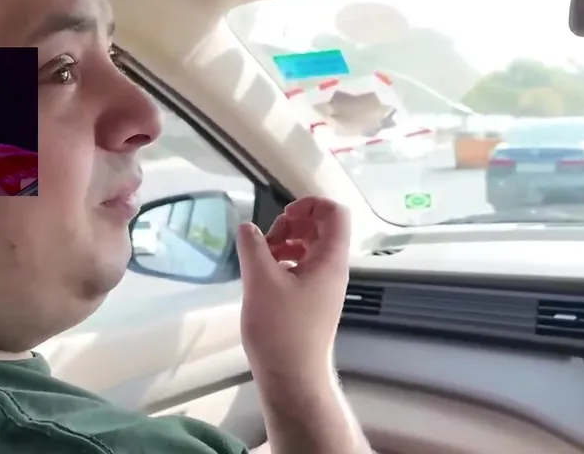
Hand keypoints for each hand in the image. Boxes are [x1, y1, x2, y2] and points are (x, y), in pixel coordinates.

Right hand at [236, 196, 350, 384]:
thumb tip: (247, 227)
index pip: (335, 213)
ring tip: (261, 258)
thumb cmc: (280, 330)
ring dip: (286, 244)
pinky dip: (285, 263)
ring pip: (310, 248)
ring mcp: (325, 287)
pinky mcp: (313, 302)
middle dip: (292, 224)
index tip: (282, 217)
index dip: (309, 205)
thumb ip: (253, 247)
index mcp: (331, 260)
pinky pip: (303, 268)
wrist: (292, 379)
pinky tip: (264, 277)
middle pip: (322, 228)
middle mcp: (333, 270)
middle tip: (267, 240)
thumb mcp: (260, 282)